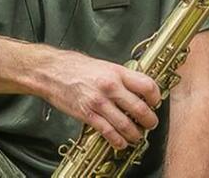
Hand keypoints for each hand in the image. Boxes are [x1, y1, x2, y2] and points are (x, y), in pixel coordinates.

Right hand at [38, 51, 160, 150]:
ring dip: (135, 134)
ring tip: (137, 136)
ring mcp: (99, 102)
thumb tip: (137, 89)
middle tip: (151, 124)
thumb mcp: (104, 66)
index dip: (156, 97)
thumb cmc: (76, 67)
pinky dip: (118, 141)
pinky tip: (121, 142)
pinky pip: (108, 132)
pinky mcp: (88, 114)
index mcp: (117, 72)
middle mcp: (111, 87)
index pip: (147, 85)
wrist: (52, 71)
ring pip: (126, 125)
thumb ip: (121, 77)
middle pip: (140, 109)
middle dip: (149, 121)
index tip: (155, 102)